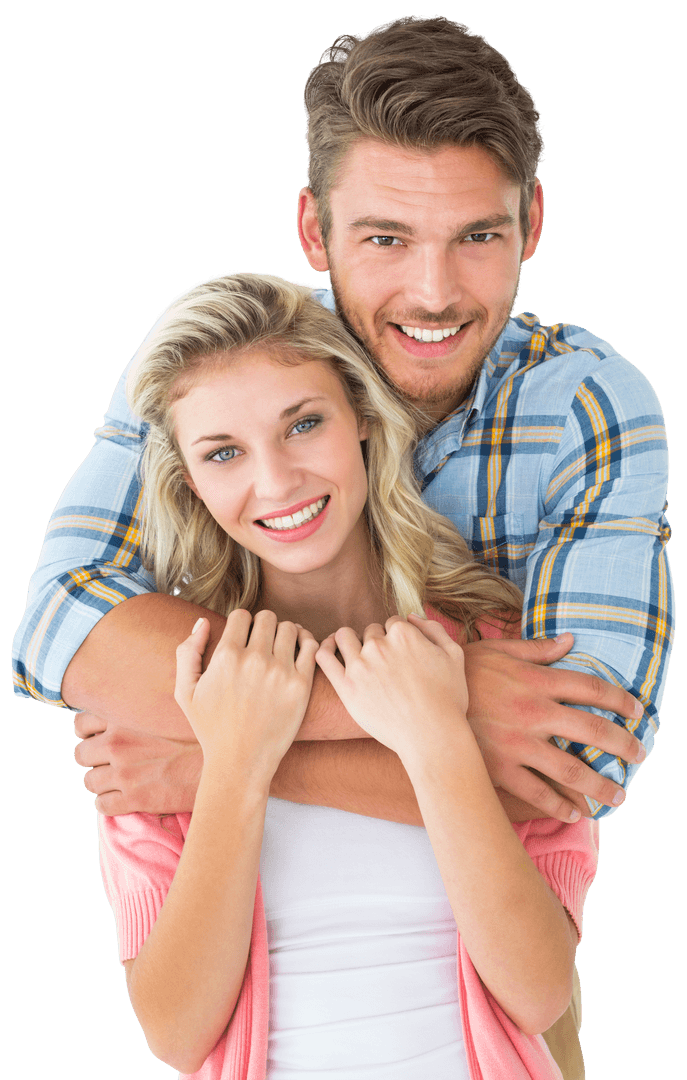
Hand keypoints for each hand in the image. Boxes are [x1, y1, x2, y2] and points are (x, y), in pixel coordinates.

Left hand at [74, 711, 202, 814]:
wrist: (221, 761)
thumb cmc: (198, 734)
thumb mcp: (166, 710)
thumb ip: (140, 710)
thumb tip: (127, 712)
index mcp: (125, 717)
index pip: (81, 722)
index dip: (87, 733)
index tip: (99, 738)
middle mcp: (118, 743)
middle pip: (80, 755)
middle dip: (93, 760)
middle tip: (111, 763)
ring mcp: (124, 772)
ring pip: (89, 782)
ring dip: (102, 784)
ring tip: (120, 783)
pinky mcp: (134, 798)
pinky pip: (102, 806)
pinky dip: (110, 804)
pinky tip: (126, 799)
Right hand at [175, 609, 317, 778]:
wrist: (240, 762)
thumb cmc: (211, 728)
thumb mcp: (185, 692)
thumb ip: (188, 652)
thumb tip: (203, 621)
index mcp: (226, 656)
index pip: (241, 615)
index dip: (241, 624)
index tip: (244, 638)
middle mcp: (254, 660)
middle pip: (267, 617)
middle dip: (263, 626)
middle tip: (263, 644)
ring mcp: (280, 672)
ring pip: (290, 628)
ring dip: (285, 634)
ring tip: (280, 648)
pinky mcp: (301, 686)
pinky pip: (311, 646)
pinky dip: (306, 642)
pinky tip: (298, 652)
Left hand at [315, 614, 467, 761]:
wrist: (432, 736)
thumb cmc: (447, 699)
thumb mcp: (454, 655)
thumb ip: (434, 629)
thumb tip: (412, 616)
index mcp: (404, 634)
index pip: (392, 623)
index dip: (397, 637)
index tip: (399, 653)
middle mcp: (379, 645)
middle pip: (370, 631)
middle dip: (377, 642)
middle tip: (384, 664)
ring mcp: (360, 665)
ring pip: (344, 637)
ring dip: (351, 642)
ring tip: (358, 656)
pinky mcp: (345, 686)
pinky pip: (324, 656)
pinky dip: (324, 648)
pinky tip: (331, 651)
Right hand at [462, 634, 645, 820]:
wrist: (419, 702)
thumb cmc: (459, 672)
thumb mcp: (497, 651)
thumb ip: (536, 649)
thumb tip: (570, 641)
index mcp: (535, 680)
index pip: (592, 689)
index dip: (621, 700)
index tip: (637, 711)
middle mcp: (533, 712)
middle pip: (593, 731)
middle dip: (624, 746)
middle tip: (639, 755)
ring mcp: (517, 744)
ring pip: (572, 771)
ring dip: (601, 786)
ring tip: (617, 795)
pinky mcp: (499, 769)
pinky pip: (537, 794)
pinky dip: (560, 806)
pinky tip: (574, 813)